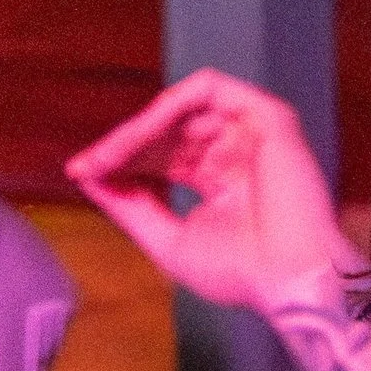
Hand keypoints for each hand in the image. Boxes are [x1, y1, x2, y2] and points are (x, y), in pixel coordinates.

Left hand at [67, 70, 348, 310]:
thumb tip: (86, 176)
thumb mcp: (167, 240)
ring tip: (111, 156)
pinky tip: (145, 134)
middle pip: (165, 132)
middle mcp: (235, 152)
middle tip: (91, 165)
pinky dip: (170, 106)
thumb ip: (128, 205)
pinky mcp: (267, 116)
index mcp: (219, 180)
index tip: (81, 171)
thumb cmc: (242, 274)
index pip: (161, 156)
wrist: (289, 281)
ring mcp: (251, 132)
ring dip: (140, 130)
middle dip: (123, 146)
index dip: (120, 160)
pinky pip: (207, 89)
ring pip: (180, 109)